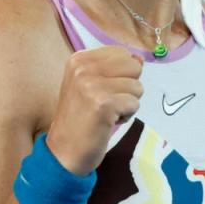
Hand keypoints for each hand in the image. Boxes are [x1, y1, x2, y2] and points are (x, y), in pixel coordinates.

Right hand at [45, 46, 144, 175]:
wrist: (64, 150)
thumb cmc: (80, 118)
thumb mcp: (90, 85)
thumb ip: (114, 69)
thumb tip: (140, 58)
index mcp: (78, 60)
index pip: (122, 53)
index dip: (120, 74)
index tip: (102, 90)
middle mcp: (83, 68)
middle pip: (133, 66)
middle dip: (128, 87)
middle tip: (107, 102)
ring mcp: (92, 85)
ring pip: (137, 86)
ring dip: (127, 103)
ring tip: (106, 113)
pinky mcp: (104, 104)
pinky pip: (135, 103)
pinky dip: (127, 116)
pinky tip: (108, 122)